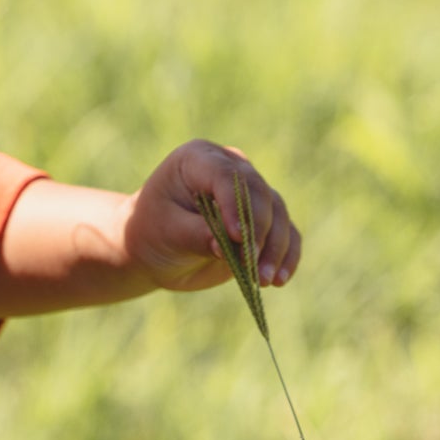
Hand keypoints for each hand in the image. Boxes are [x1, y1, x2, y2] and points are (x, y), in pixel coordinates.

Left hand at [122, 140, 300, 293]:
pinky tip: (279, 279)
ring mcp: (250, 193)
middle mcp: (231, 168)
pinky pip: (285, 233)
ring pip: (277, 214)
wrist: (154, 249)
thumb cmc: (152, 233)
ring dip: (276, 249)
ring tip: (265, 280)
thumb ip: (196, 235)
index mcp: (199, 158)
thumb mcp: (166, 233)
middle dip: (259, 232)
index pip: (226, 176)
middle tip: (252, 265)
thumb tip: (226, 246)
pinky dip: (286, 256)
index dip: (235, 206)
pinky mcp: (263, 220)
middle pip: (259, 194)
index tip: (237, 237)